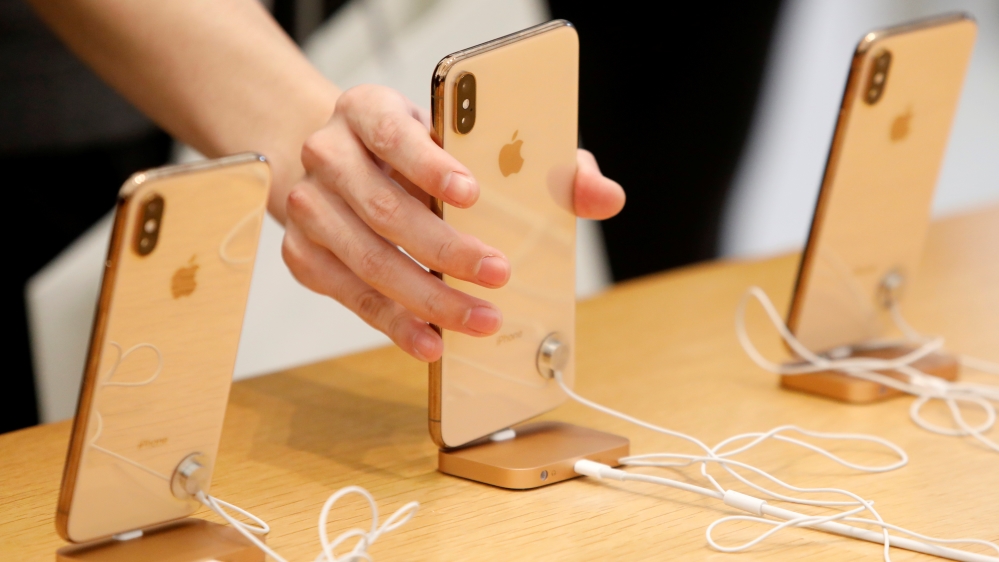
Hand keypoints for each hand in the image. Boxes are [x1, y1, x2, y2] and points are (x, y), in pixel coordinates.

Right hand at [282, 85, 624, 362]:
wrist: (342, 162)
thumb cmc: (417, 151)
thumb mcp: (472, 137)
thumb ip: (541, 162)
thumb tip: (603, 196)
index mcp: (369, 109)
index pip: (394, 132)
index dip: (431, 164)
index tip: (474, 194)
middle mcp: (330, 155)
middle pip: (384, 208)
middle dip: (445, 250)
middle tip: (498, 275)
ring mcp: (310, 208)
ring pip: (366, 259)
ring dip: (425, 297)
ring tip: (478, 320)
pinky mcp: (304, 254)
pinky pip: (348, 295)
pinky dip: (391, 323)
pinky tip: (430, 340)